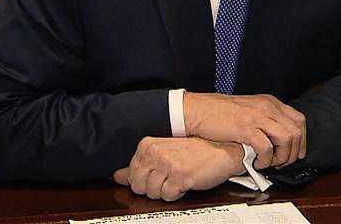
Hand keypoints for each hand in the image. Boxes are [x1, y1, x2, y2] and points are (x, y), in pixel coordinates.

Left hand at [113, 137, 244, 200]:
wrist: (222, 150)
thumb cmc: (196, 151)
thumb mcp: (164, 153)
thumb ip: (139, 165)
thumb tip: (118, 176)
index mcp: (148, 145)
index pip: (130, 175)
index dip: (145, 180)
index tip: (158, 174)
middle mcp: (156, 153)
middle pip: (139, 186)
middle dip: (153, 188)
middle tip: (168, 177)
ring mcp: (167, 164)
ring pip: (153, 193)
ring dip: (166, 190)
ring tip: (178, 178)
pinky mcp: (180, 176)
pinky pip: (168, 196)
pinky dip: (177, 193)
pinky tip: (184, 182)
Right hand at [183, 92, 305, 168]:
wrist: (199, 110)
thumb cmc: (221, 112)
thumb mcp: (250, 109)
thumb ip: (265, 118)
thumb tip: (278, 137)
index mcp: (270, 102)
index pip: (299, 121)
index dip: (301, 140)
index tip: (295, 153)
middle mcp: (268, 107)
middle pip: (296, 131)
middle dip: (293, 152)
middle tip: (281, 162)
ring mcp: (258, 117)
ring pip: (286, 139)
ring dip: (281, 156)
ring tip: (270, 163)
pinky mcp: (246, 128)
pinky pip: (267, 147)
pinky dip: (266, 159)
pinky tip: (257, 163)